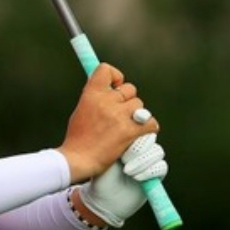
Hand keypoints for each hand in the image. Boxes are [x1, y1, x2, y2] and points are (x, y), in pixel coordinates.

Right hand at [58, 63, 157, 182]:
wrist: (78, 159)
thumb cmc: (78, 137)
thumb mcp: (81, 109)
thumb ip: (96, 97)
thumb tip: (110, 88)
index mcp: (92, 94)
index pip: (106, 70)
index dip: (115, 76)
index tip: (115, 86)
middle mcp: (106, 101)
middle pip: (130, 89)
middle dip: (127, 100)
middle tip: (120, 113)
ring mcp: (119, 116)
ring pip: (140, 106)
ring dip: (136, 115)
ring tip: (127, 126)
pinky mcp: (129, 131)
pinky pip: (150, 122)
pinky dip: (148, 127)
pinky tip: (141, 132)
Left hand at [78, 134, 167, 227]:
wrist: (104, 200)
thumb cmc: (100, 176)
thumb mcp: (105, 155)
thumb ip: (117, 140)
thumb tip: (129, 125)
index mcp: (127, 137)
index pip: (139, 125)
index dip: (138, 126)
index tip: (131, 130)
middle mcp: (139, 147)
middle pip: (150, 136)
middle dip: (138, 147)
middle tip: (123, 159)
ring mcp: (148, 160)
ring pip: (157, 151)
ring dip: (143, 161)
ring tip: (127, 170)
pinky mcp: (155, 174)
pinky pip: (161, 166)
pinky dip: (150, 171)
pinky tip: (136, 178)